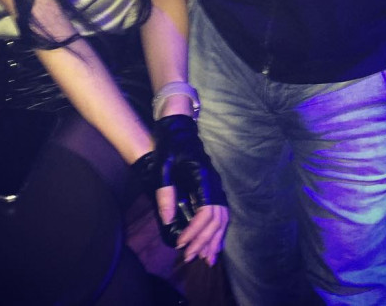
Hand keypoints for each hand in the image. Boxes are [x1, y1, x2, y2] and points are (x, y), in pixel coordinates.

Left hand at [132, 115, 227, 264]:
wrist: (177, 127)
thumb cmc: (169, 146)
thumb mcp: (163, 168)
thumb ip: (166, 193)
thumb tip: (167, 222)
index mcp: (204, 179)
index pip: (206, 213)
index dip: (195, 231)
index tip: (181, 244)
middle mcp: (214, 184)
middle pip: (217, 220)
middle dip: (205, 241)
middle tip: (190, 257)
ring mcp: (215, 185)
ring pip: (222, 218)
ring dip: (215, 239)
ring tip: (207, 259)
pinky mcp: (211, 187)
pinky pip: (220, 213)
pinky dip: (217, 230)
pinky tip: (212, 242)